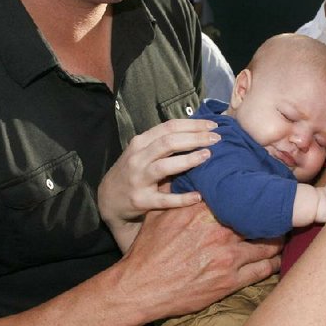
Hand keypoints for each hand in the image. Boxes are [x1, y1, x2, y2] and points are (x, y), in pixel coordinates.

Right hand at [98, 118, 220, 250]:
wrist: (109, 199)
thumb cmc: (133, 171)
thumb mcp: (142, 152)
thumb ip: (163, 143)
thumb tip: (198, 131)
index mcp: (140, 142)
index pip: (168, 127)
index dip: (192, 124)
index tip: (212, 125)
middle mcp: (138, 158)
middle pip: (168, 143)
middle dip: (194, 138)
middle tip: (216, 139)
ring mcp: (138, 179)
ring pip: (164, 166)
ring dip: (187, 160)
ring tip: (207, 156)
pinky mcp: (140, 200)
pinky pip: (164, 200)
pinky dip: (182, 198)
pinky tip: (198, 196)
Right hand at [117, 204, 281, 320]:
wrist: (141, 286)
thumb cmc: (148, 250)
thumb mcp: (158, 214)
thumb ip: (175, 192)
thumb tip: (183, 173)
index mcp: (204, 211)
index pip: (243, 197)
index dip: (256, 195)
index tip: (264, 193)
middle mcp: (220, 231)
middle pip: (261, 219)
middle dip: (272, 217)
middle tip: (279, 215)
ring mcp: (228, 257)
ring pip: (267, 244)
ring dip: (276, 241)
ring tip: (280, 237)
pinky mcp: (230, 281)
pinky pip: (263, 269)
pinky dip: (272, 264)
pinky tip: (275, 260)